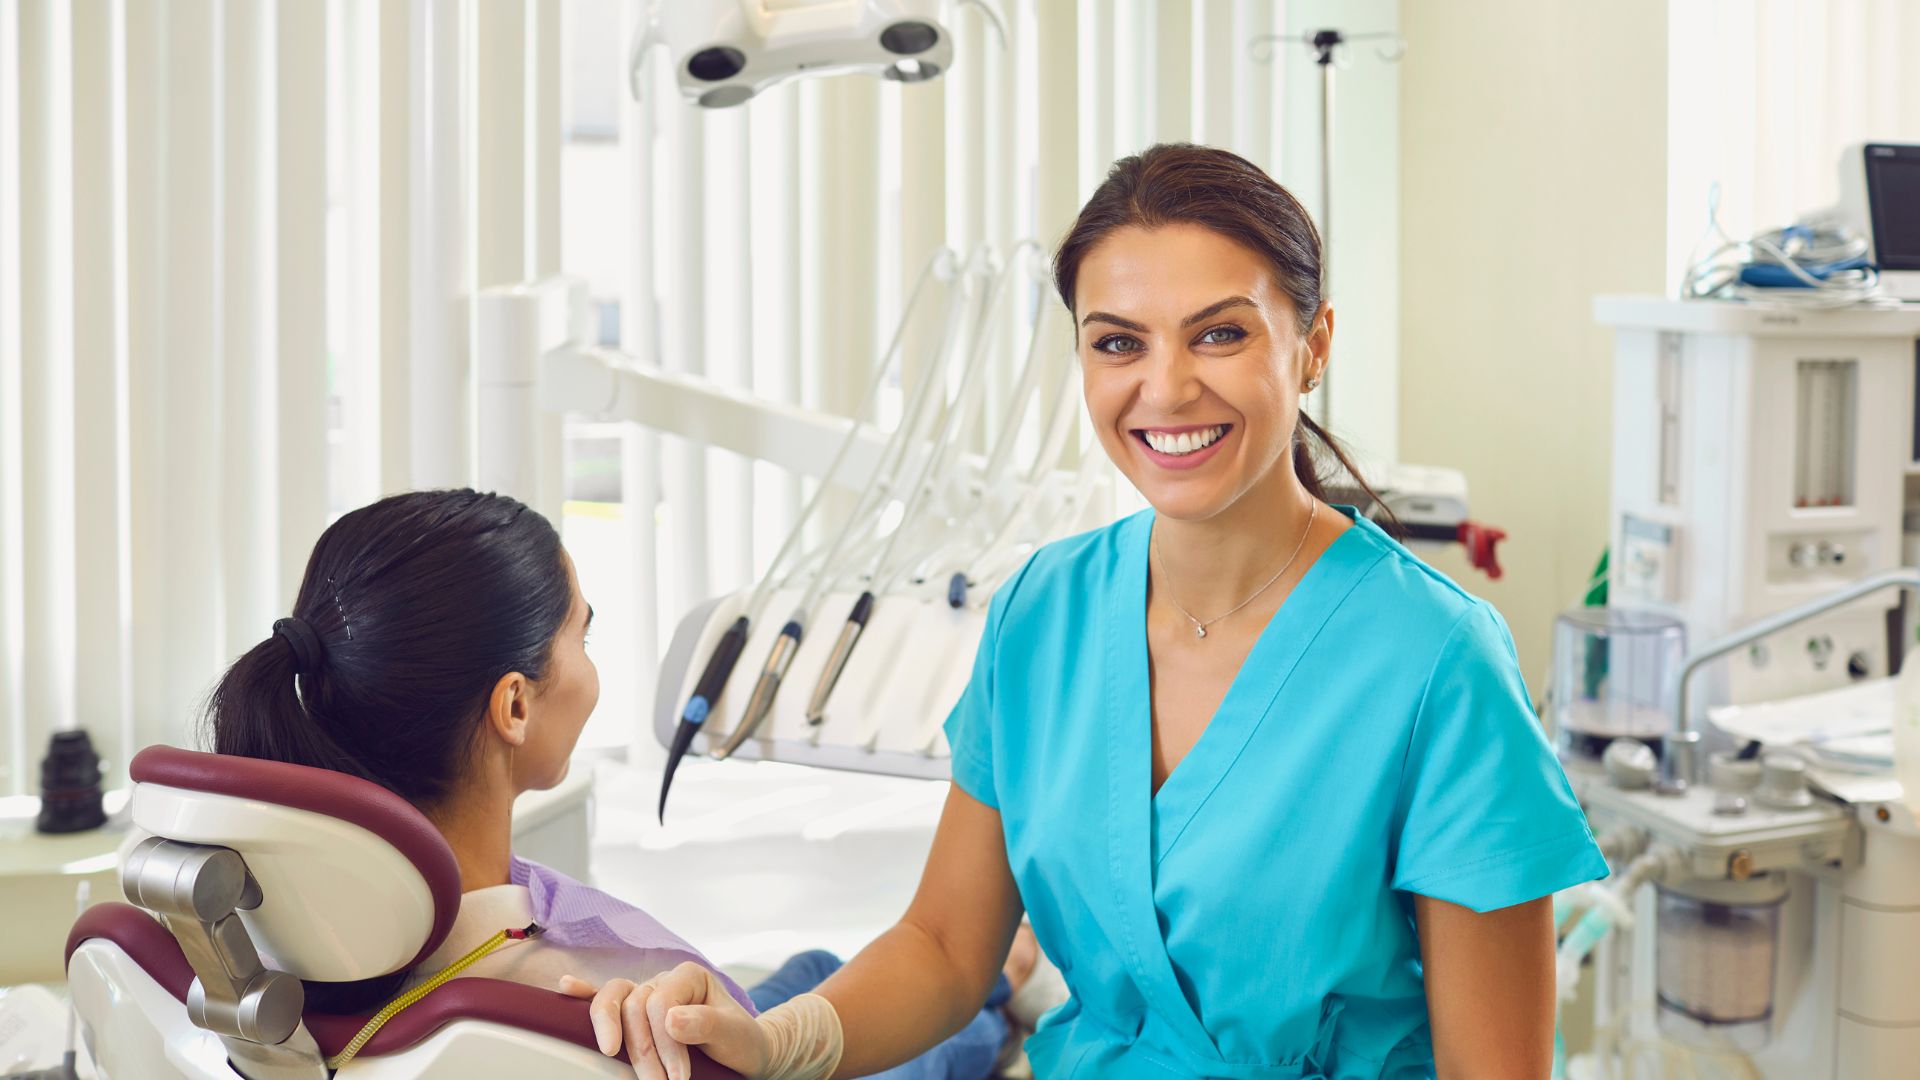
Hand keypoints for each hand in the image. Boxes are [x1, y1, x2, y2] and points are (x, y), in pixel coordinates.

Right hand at [559, 962, 771, 1079]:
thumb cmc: (740, 1042)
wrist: (743, 1053)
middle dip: (642, 1049)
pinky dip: (586, 994)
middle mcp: (663, 981)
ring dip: (612, 1032)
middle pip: (634, 1005)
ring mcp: (645, 994)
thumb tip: (671, 1018)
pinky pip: (606, 997)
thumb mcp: (735, 1035)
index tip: (680, 1077)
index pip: (661, 1002)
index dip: (665, 1042)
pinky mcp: (633, 1013)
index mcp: (689, 977)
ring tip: (611, 1055)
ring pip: (614, 1000)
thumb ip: (708, 1023)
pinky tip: (568, 988)